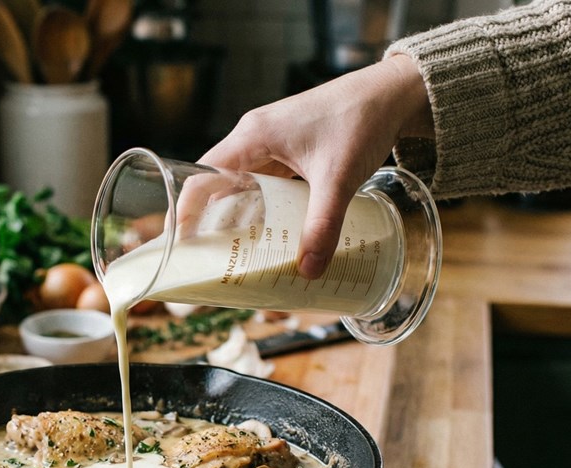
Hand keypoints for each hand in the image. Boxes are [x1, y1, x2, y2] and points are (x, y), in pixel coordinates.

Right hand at [199, 54, 431, 278]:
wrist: (391, 93)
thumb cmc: (360, 121)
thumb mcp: (339, 179)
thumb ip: (323, 225)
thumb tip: (308, 270)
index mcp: (252, 137)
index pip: (201, 177)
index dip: (185, 212)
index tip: (178, 246)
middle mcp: (253, 139)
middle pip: (216, 185)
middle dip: (208, 222)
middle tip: (204, 261)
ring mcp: (271, 144)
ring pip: (241, 186)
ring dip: (236, 217)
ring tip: (231, 255)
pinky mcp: (288, 151)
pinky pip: (264, 185)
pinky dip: (262, 210)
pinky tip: (268, 235)